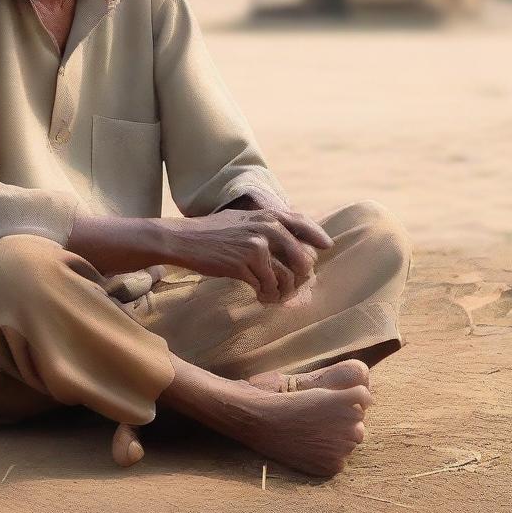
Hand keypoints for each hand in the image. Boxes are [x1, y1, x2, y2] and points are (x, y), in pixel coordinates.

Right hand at [162, 200, 332, 304]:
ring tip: (272, 296)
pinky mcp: (245, 264)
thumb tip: (292, 242)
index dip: (318, 237)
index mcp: (267, 215)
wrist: (184, 239)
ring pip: (287, 278)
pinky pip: (267, 286)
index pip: (303, 224)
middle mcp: (266, 228)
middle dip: (300, 278)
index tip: (327, 247)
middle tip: (290, 287)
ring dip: (282, 293)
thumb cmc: (213, 232)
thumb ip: (266, 226)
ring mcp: (256, 246)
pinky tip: (259, 297)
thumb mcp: (243, 220)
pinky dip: (266, 296)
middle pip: (303, 259)